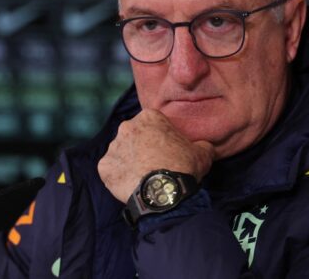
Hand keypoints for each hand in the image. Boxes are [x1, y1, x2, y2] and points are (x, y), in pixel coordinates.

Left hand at [97, 108, 214, 203]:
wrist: (164, 192)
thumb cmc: (183, 166)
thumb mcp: (203, 151)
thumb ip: (201, 144)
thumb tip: (204, 146)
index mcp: (149, 117)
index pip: (153, 123)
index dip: (161, 137)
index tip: (167, 149)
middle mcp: (127, 127)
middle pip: (134, 135)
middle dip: (142, 146)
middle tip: (154, 162)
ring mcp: (113, 147)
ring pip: (121, 152)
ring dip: (130, 160)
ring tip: (143, 176)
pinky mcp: (104, 167)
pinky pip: (111, 170)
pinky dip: (119, 176)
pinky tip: (131, 184)